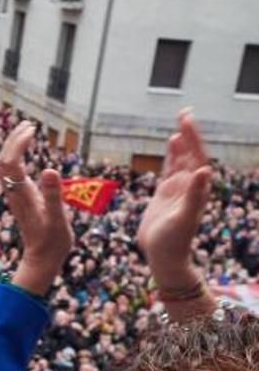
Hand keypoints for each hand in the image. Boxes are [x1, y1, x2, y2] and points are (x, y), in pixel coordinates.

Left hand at [0, 122, 72, 296]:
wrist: (42, 258)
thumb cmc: (52, 241)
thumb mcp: (57, 218)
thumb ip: (53, 194)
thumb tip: (50, 170)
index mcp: (22, 193)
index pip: (12, 161)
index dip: (19, 143)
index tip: (32, 130)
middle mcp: (14, 192)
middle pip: (4, 160)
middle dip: (13, 139)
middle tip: (29, 124)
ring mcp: (15, 195)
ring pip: (5, 166)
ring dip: (12, 147)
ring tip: (27, 132)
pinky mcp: (19, 198)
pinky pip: (10, 173)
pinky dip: (15, 157)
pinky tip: (25, 153)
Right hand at [137, 110, 213, 290]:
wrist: (164, 258)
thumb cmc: (174, 241)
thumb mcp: (184, 218)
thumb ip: (194, 194)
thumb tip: (206, 170)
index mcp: (196, 189)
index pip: (197, 157)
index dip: (194, 138)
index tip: (186, 120)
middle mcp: (190, 186)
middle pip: (192, 154)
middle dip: (189, 133)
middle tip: (184, 112)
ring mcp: (178, 189)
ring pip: (182, 160)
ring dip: (182, 142)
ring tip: (181, 123)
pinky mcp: (166, 194)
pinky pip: (170, 169)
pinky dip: (171, 155)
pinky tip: (171, 145)